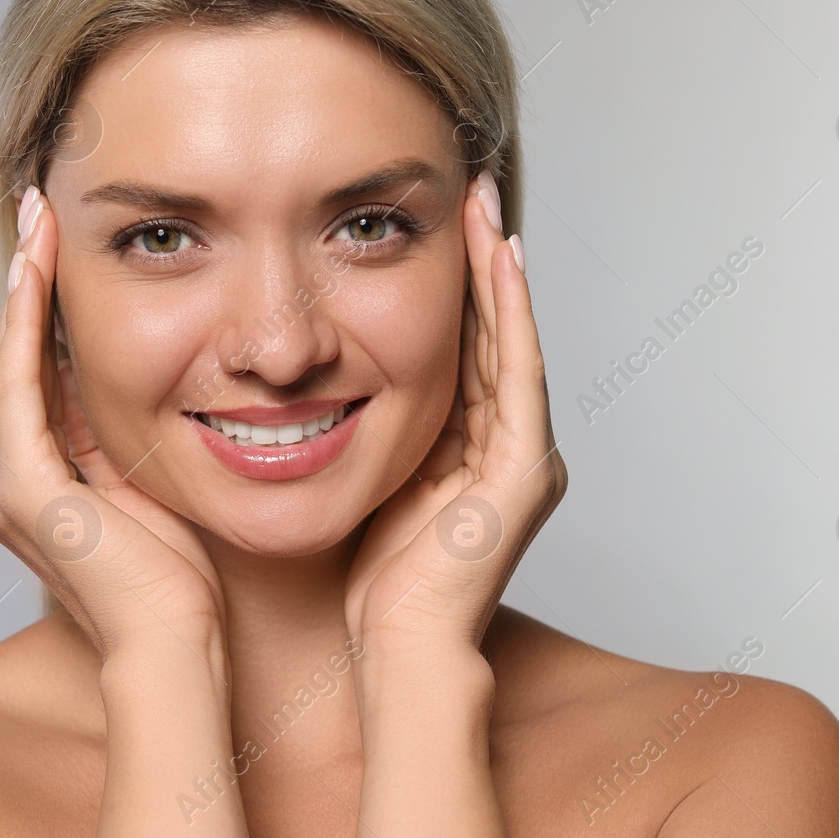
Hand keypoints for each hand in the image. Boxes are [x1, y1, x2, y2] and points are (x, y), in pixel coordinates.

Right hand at [0, 185, 228, 660]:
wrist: (179, 643)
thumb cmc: (183, 581)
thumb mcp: (156, 486)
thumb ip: (134, 441)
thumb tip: (166, 379)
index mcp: (44, 483)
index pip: (41, 375)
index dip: (46, 308)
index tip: (60, 243)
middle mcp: (13, 482)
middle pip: (17, 359)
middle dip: (27, 282)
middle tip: (40, 209)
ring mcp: (11, 487)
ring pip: (12, 363)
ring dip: (23, 287)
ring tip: (37, 221)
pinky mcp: (25, 492)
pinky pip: (20, 385)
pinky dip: (25, 324)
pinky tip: (34, 269)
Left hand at [343, 170, 566, 654]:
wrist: (398, 646)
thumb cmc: (374, 581)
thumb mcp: (367, 480)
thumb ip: (365, 429)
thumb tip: (311, 378)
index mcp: (473, 449)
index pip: (467, 348)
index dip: (459, 284)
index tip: (440, 222)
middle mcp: (509, 446)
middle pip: (496, 333)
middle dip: (484, 260)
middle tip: (473, 191)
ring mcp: (525, 456)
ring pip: (512, 340)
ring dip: (498, 269)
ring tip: (485, 206)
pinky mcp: (527, 469)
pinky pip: (519, 373)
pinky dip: (512, 314)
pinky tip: (501, 260)